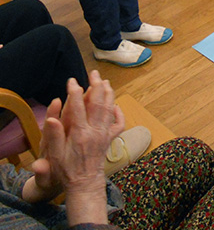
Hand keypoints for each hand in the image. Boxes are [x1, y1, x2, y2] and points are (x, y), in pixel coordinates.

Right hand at [23, 71, 124, 224]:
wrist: (84, 184)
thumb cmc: (67, 170)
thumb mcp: (56, 155)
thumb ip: (54, 136)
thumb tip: (52, 118)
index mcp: (80, 134)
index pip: (78, 107)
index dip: (75, 92)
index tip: (72, 80)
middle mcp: (95, 131)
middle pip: (98, 103)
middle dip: (96, 86)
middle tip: (94, 73)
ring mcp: (104, 134)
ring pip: (109, 109)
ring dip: (108, 94)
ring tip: (105, 81)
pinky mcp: (110, 139)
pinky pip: (118, 124)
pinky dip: (119, 113)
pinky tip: (116, 105)